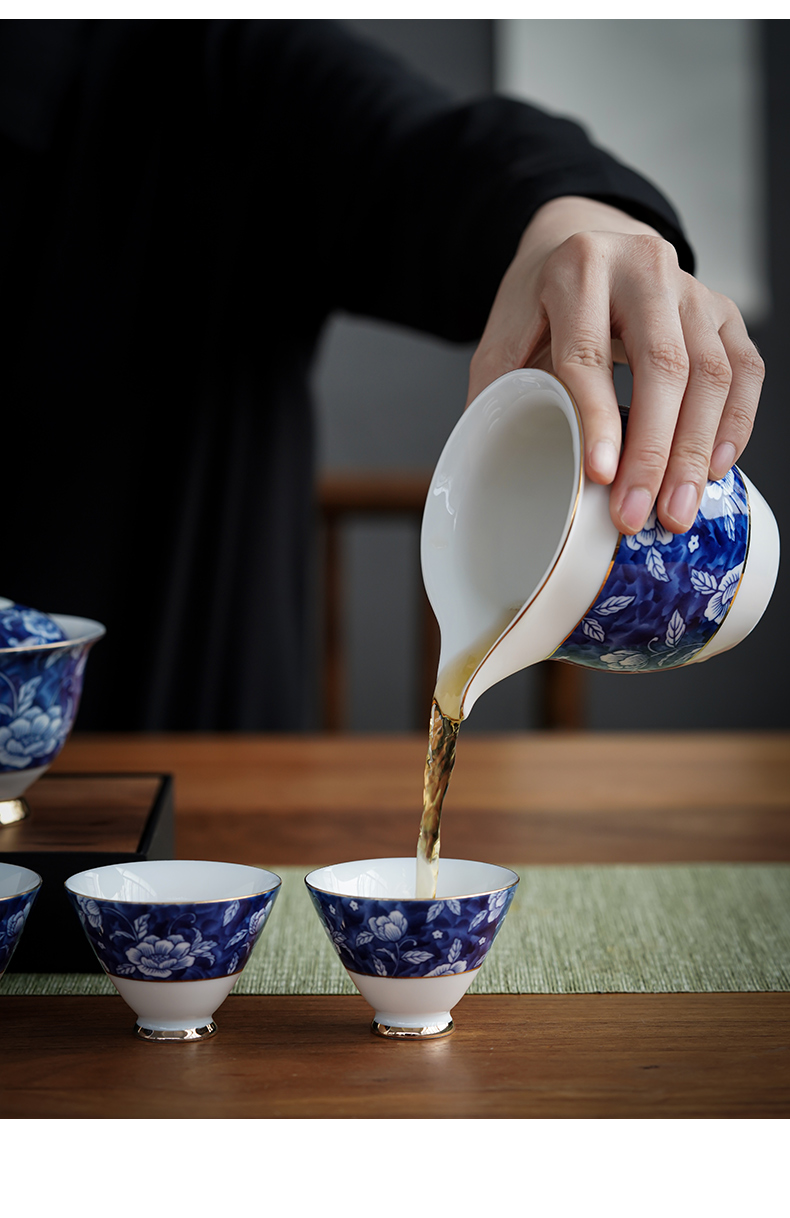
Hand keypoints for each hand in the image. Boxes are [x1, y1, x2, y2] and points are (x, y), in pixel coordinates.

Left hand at [467, 196, 763, 534]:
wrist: (584, 242)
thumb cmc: (541, 302)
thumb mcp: (503, 335)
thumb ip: (495, 393)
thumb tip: (484, 470)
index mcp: (577, 269)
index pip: (590, 353)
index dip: (596, 417)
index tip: (600, 474)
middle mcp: (643, 267)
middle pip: (664, 365)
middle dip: (655, 450)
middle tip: (641, 514)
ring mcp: (691, 287)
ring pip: (712, 371)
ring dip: (696, 449)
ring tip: (677, 509)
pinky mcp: (722, 309)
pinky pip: (745, 368)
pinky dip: (736, 422)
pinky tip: (715, 467)